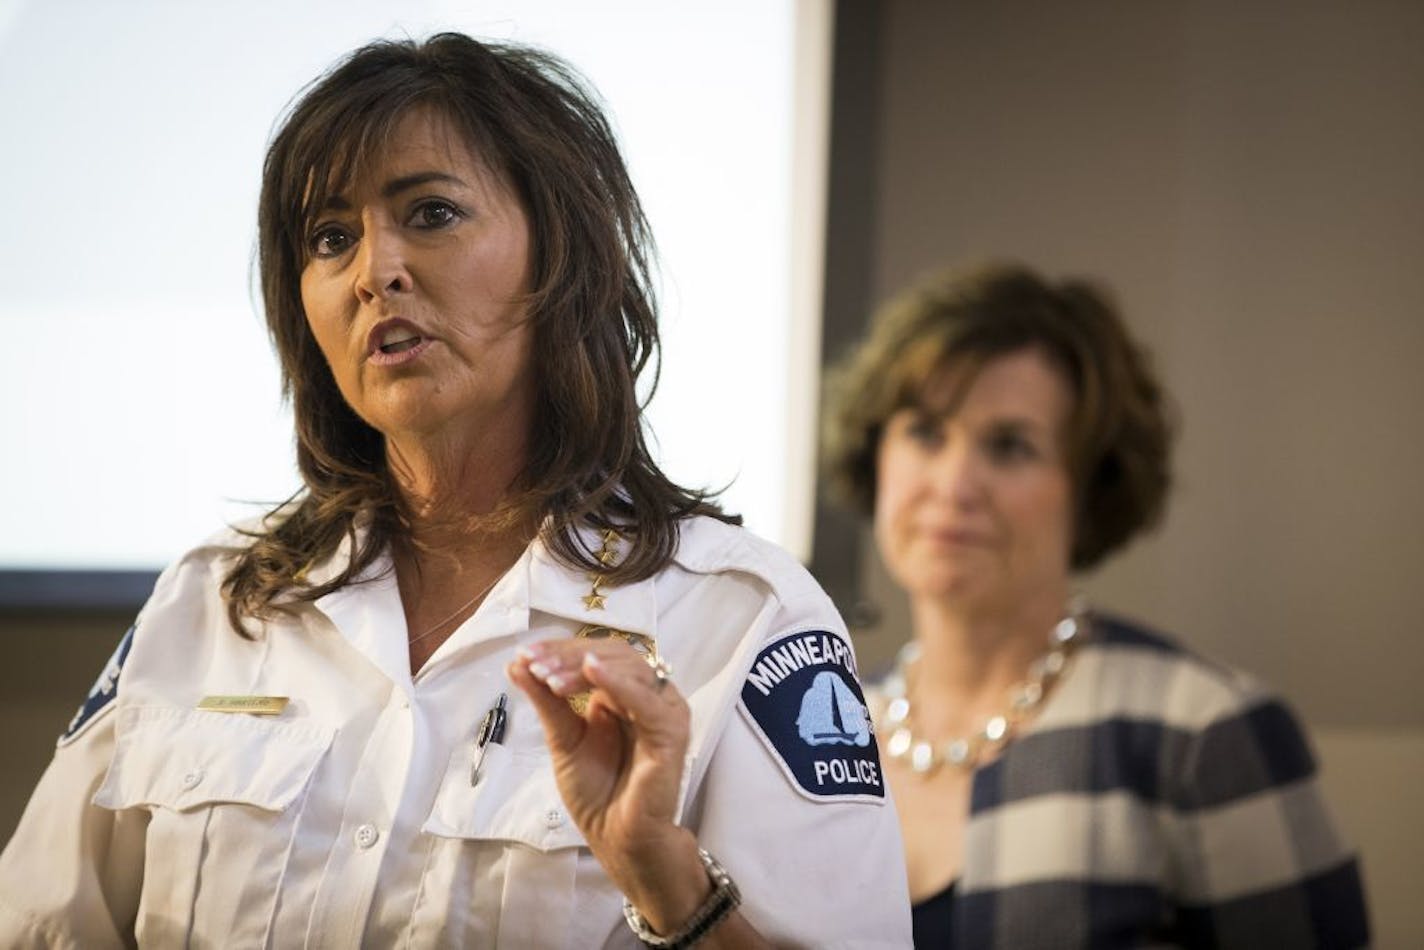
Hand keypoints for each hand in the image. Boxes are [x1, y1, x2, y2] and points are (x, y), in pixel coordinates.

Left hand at [507, 639, 693, 888]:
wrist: (617, 839)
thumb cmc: (596, 793)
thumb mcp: (563, 738)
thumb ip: (547, 700)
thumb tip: (516, 663)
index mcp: (622, 694)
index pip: (596, 656)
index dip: (561, 650)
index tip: (524, 655)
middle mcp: (645, 696)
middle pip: (614, 654)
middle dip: (570, 655)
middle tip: (535, 664)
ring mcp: (661, 711)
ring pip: (631, 668)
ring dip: (587, 667)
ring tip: (551, 677)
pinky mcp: (672, 732)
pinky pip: (649, 701)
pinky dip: (621, 683)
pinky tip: (593, 672)